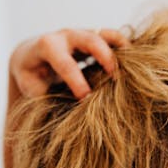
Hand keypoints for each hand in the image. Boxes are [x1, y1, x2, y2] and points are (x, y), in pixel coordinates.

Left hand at [4, 28, 129, 167]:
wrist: (32, 58)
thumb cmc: (33, 81)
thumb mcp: (34, 93)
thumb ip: (46, 104)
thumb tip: (60, 132)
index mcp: (46, 48)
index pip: (65, 62)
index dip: (77, 81)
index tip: (86, 100)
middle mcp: (65, 37)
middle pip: (87, 38)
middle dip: (104, 58)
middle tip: (116, 79)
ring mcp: (82, 35)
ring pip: (104, 34)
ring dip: (120, 50)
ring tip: (133, 69)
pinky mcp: (95, 38)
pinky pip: (114, 38)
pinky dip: (126, 50)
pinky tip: (135, 69)